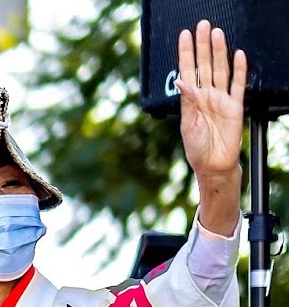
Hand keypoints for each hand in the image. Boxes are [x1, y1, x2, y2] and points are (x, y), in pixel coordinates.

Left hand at [177, 21, 245, 180]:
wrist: (214, 166)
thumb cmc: (197, 150)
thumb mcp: (187, 126)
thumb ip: (186, 102)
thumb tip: (181, 80)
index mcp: (191, 102)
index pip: (188, 72)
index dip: (186, 54)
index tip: (184, 36)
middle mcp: (206, 97)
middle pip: (204, 66)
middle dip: (202, 45)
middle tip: (202, 25)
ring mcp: (221, 100)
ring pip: (220, 70)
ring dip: (219, 51)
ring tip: (217, 33)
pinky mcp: (235, 106)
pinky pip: (238, 84)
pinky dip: (239, 70)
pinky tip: (238, 55)